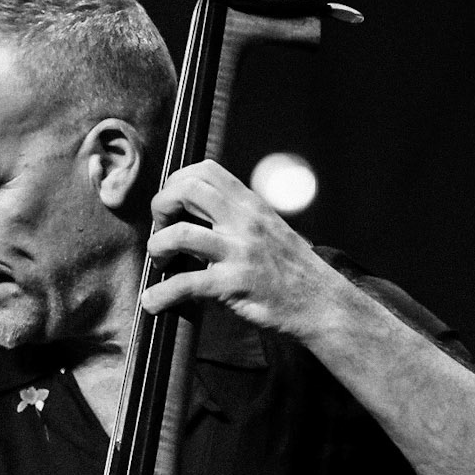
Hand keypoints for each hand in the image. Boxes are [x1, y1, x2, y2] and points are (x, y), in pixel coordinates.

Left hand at [142, 159, 337, 338]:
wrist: (322, 304)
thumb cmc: (292, 271)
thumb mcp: (270, 229)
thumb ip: (239, 218)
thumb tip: (201, 213)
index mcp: (251, 205)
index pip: (206, 170)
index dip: (177, 182)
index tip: (172, 207)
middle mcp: (244, 221)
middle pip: (186, 190)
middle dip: (161, 207)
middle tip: (160, 230)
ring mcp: (239, 252)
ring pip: (179, 235)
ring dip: (157, 248)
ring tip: (160, 264)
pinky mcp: (234, 285)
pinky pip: (185, 284)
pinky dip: (160, 295)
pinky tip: (152, 302)